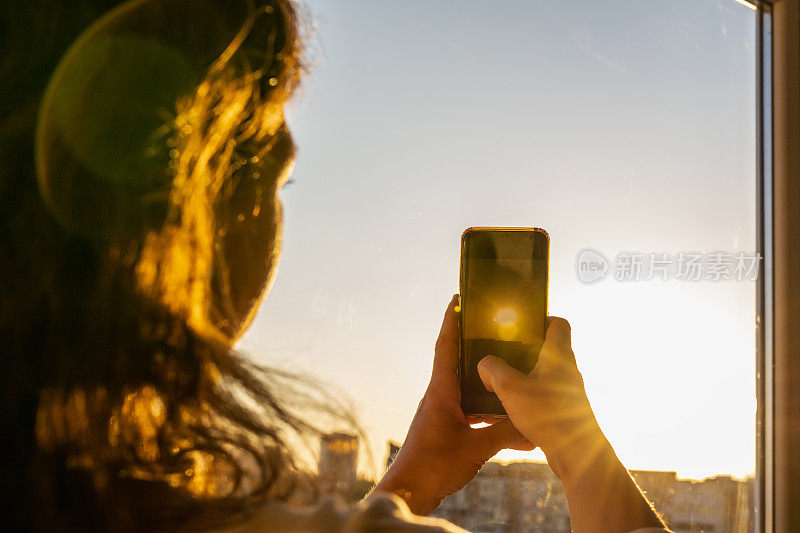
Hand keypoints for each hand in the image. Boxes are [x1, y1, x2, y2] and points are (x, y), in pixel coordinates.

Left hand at [371, 295, 530, 514]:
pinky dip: (490, 415)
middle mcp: (440, 397)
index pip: (446, 345)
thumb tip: (533, 422)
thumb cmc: (433, 466)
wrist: (411, 492)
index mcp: (441, 391)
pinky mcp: (447, 430)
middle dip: (477, 346)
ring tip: (514, 375)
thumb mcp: (476, 447)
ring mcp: (442, 414)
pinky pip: (471, 413)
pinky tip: (512, 427)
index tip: (459, 298)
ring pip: (469, 390)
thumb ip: (506, 432)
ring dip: (488, 384)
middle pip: (459, 362)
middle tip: (499, 331)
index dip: (452, 320)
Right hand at [476, 317, 603, 481]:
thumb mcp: (509, 387)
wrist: (575, 452)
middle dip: (521, 351)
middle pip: (546, 349)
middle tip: (500, 354)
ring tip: (499, 383)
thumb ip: (492, 369)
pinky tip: (509, 408)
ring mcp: (566, 390)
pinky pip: (542, 394)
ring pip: (542, 374)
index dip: (541, 318)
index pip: (558, 323)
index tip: (521, 324)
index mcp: (558, 354)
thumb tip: (485, 365)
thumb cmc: (548, 415)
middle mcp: (566, 369)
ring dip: (522, 376)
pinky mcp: (563, 409)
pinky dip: (526, 396)